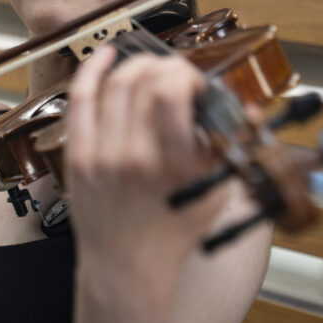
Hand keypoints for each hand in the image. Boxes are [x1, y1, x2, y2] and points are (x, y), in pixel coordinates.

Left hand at [64, 45, 236, 280]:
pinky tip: (105, 57)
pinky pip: (79, 100)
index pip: (169, 90)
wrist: (127, 265)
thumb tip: (245, 107)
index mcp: (170, 164)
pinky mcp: (78, 155)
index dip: (185, 73)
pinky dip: (91, 72)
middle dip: (164, 65)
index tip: (194, 83)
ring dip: (135, 65)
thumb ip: (229, 146)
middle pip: (141, 79)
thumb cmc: (172, 231)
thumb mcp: (214, 191)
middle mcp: (131, 155)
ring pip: (113, 84)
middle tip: (175, 76)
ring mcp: (99, 154)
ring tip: (150, 68)